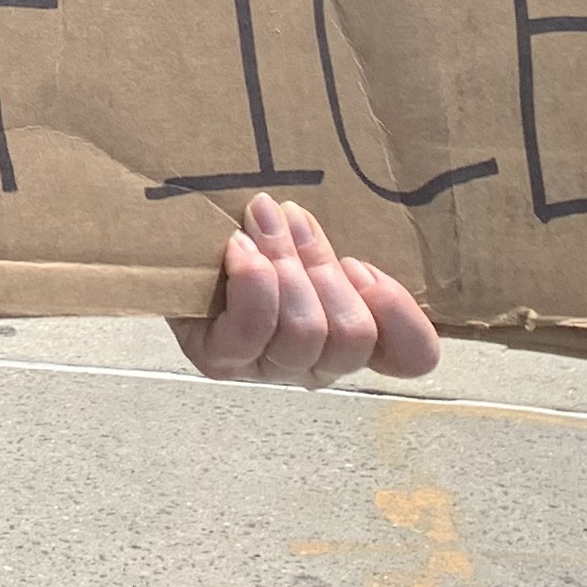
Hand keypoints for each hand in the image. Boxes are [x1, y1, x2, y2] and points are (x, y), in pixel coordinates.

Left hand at [171, 193, 443, 386]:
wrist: (172, 242)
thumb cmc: (251, 234)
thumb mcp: (309, 233)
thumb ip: (338, 238)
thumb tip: (324, 221)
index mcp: (351, 337)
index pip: (414, 356)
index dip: (399, 313)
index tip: (360, 265)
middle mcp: (316, 364)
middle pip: (352, 334)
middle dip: (322, 265)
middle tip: (292, 218)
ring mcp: (267, 368)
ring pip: (305, 330)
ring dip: (285, 261)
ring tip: (261, 219)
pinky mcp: (221, 361)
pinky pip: (250, 330)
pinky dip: (251, 281)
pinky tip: (239, 247)